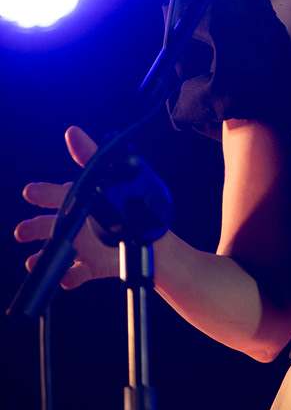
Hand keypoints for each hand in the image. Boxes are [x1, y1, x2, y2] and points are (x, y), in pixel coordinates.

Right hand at [14, 126, 118, 287]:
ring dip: (44, 257)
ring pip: (56, 252)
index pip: (56, 194)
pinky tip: (66, 277)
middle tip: (21, 231)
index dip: (43, 192)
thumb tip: (72, 132)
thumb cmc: (128, 202)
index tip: (30, 191)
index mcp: (79, 201)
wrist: (150, 237)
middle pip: (49, 225)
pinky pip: (75, 275)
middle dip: (34, 228)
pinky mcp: (90, 266)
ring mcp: (81, 247)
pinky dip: (69, 277)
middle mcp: (76, 225)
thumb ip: (89, 154)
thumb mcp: (108, 174)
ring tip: (33, 261)